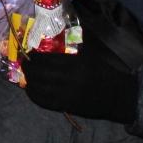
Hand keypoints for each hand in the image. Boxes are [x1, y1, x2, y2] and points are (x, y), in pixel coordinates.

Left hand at [21, 48, 136, 123]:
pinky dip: (34, 95)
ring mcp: (66, 94)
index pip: (47, 59)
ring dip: (29, 81)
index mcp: (75, 64)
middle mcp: (69, 79)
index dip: (34, 56)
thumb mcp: (89, 55)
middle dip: (28, 67)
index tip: (31, 53)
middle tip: (26, 63)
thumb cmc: (102, 71)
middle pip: (39, 73)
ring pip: (38, 88)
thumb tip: (54, 36)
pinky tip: (31, 89)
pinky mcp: (66, 106)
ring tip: (27, 75)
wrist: (116, 95)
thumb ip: (72, 47)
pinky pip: (44, 102)